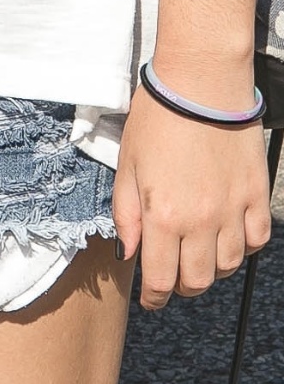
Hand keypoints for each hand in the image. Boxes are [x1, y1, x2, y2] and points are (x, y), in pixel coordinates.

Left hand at [114, 84, 270, 308]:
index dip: (153, 297)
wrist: (201, 84)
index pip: (159, 279)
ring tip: (197, 253)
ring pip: (227, 266)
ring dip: (210, 268)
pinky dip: (242, 247)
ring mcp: (233, 210)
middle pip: (196, 281)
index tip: (150, 300)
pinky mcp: (256, 195)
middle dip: (180, 286)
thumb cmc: (158, 117)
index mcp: (163, 214)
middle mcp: (201, 221)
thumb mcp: (127, 164)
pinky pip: (255, 240)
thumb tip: (128, 253)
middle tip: (171, 276)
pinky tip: (227, 235)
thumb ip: (126, 213)